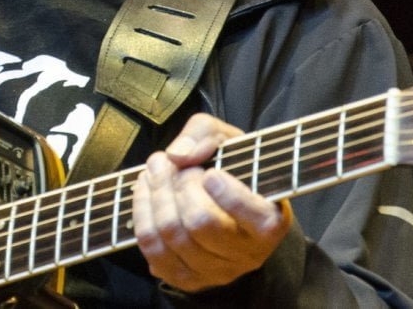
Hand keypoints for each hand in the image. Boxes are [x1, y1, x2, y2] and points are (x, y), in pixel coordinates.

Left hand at [132, 113, 291, 292]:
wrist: (229, 205)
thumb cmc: (232, 170)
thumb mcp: (229, 139)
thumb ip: (205, 134)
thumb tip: (178, 155)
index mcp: (269, 222)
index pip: (250, 216)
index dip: (228, 194)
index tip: (210, 173)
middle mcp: (248, 254)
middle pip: (200, 222)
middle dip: (177, 183)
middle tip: (170, 162)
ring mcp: (217, 271)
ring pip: (171, 235)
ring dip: (154, 194)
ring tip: (155, 169)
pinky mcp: (188, 279)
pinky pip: (152, 250)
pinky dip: (142, 214)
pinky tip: (146, 193)